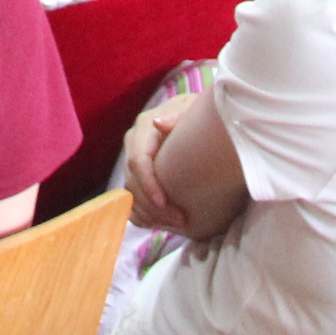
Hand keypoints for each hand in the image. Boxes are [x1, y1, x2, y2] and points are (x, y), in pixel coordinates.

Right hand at [120, 97, 192, 233]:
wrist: (203, 117)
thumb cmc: (203, 113)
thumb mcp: (195, 110)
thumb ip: (179, 116)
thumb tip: (158, 124)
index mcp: (145, 127)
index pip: (138, 160)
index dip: (148, 185)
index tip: (165, 205)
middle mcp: (135, 143)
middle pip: (132, 180)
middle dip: (152, 205)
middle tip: (179, 222)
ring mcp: (135, 159)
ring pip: (131, 192)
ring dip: (149, 212)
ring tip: (174, 224)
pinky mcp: (139, 173)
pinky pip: (132, 197)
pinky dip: (142, 213)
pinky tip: (157, 223)